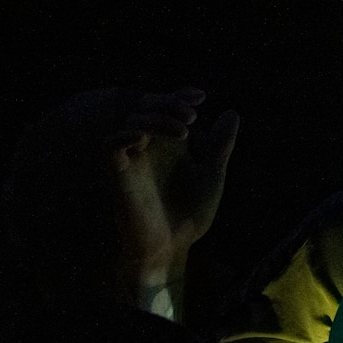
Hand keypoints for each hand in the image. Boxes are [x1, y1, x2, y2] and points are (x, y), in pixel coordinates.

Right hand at [109, 87, 240, 291]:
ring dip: (156, 119)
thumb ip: (220, 147)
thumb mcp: (212, 176)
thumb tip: (231, 112)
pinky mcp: (118, 173)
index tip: (201, 96)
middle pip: (149, 107)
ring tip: (182, 130)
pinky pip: (111, 145)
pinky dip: (124, 135)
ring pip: (132, 121)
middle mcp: (149, 146)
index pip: (169, 108)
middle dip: (169, 104)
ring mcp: (132, 158)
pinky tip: (144, 136)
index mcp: (170, 144)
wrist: (172, 247)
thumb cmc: (190, 215)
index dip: (180, 96)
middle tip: (191, 114)